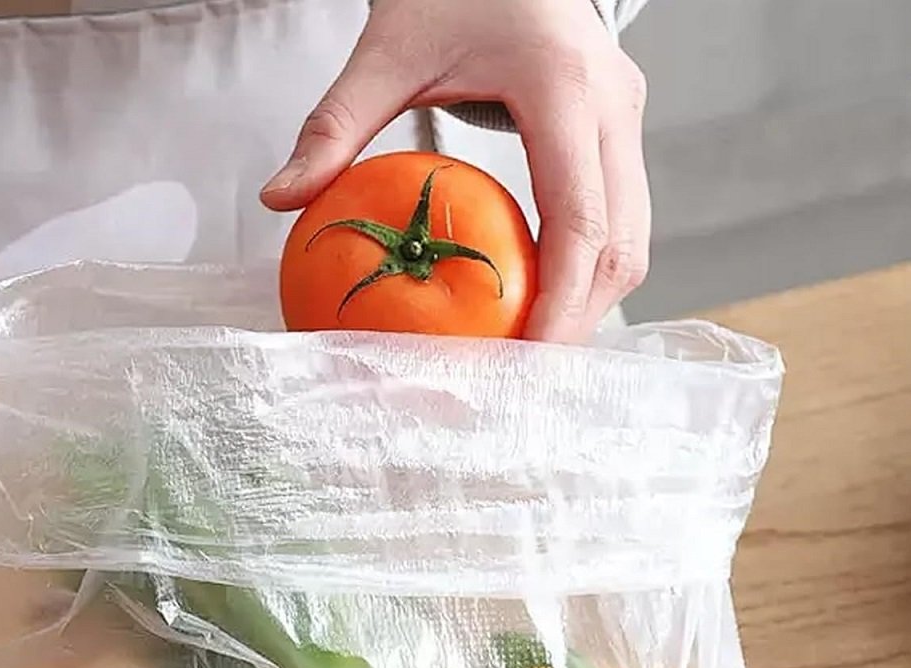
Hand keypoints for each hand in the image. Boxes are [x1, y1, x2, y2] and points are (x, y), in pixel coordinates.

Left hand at [261, 0, 649, 343]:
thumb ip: (334, 124)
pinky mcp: (620, 129)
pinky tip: (540, 300)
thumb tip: (279, 198)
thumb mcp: (387, 47)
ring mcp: (626, 116)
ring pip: (631, 237)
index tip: (529, 359)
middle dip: (580, 320)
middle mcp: (613, 104)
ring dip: (589, 302)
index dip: (563, 301)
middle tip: (526, 376)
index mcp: (562, 86)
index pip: (579, 217)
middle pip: (621, 242)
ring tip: (532, 350)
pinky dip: (586, 269)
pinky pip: (618, 217)